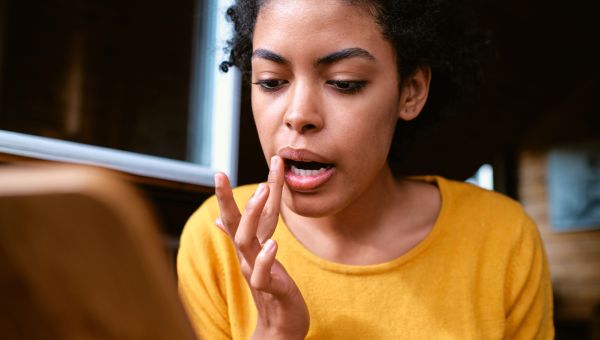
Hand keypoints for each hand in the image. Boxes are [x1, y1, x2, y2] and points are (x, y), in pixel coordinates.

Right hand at [215, 156, 309, 338]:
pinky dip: (265, 260)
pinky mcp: (270, 289)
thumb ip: (243, 235)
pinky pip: (262, 275)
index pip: (239, 215)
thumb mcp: (256, 258)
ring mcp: (256, 271)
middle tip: (220, 175)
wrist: (279, 327)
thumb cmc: (271, 289)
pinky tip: (272, 245)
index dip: (231, 194)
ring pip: (246, 242)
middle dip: (226, 199)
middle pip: (234, 223)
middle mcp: (248, 256)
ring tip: (260, 192)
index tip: (221, 171)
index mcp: (249, 247)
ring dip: (252, 215)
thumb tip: (218, 220)